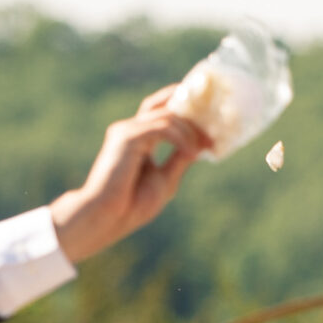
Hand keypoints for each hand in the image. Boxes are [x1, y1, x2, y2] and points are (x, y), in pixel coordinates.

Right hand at [51, 86, 209, 263]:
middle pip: (164, 105)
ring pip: (167, 116)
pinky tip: (191, 152)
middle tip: (214, 127)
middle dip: (192, 112)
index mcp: (138, 139)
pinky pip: (162, 128)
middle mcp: (130, 130)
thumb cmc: (131, 205)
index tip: (212, 126)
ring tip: (205, 146)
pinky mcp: (127, 137)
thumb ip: (179, 160)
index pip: (162, 112)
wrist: (108, 217)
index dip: (186, 112)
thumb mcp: (165, 180)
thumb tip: (199, 147)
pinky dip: (181, 138)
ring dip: (191, 131)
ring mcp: (126, 131)